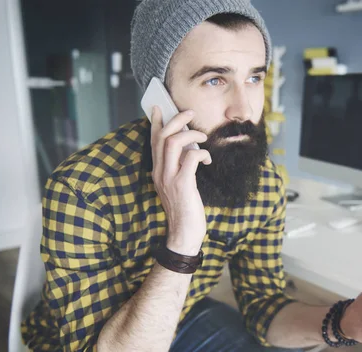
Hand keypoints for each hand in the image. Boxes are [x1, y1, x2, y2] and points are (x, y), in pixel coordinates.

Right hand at [150, 106, 211, 255]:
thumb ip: (178, 168)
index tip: (159, 107)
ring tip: (203, 137)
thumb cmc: (185, 210)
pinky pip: (191, 157)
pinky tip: (208, 159)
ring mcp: (169, 178)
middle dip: (177, 119)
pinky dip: (202, 153)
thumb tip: (189, 149)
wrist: (183, 234)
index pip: (153, 141)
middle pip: (163, 136)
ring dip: (192, 134)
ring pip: (174, 142)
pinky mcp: (182, 184)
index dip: (156, 122)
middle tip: (190, 113)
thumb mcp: (177, 186)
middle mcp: (160, 172)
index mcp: (157, 171)